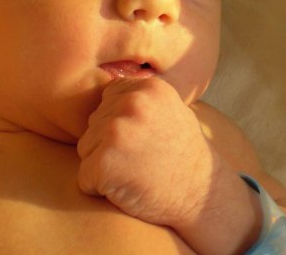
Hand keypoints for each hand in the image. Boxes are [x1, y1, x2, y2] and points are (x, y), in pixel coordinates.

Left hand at [77, 77, 216, 226]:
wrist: (202, 198)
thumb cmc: (183, 156)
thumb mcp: (170, 110)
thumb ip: (140, 96)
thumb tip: (106, 89)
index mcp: (148, 88)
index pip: (108, 97)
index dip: (121, 122)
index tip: (144, 138)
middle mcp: (132, 103)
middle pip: (94, 122)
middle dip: (110, 144)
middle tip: (142, 158)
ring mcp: (117, 131)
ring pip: (86, 147)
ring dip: (103, 165)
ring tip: (135, 171)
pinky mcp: (104, 162)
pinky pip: (84, 176)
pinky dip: (98, 188)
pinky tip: (127, 188)